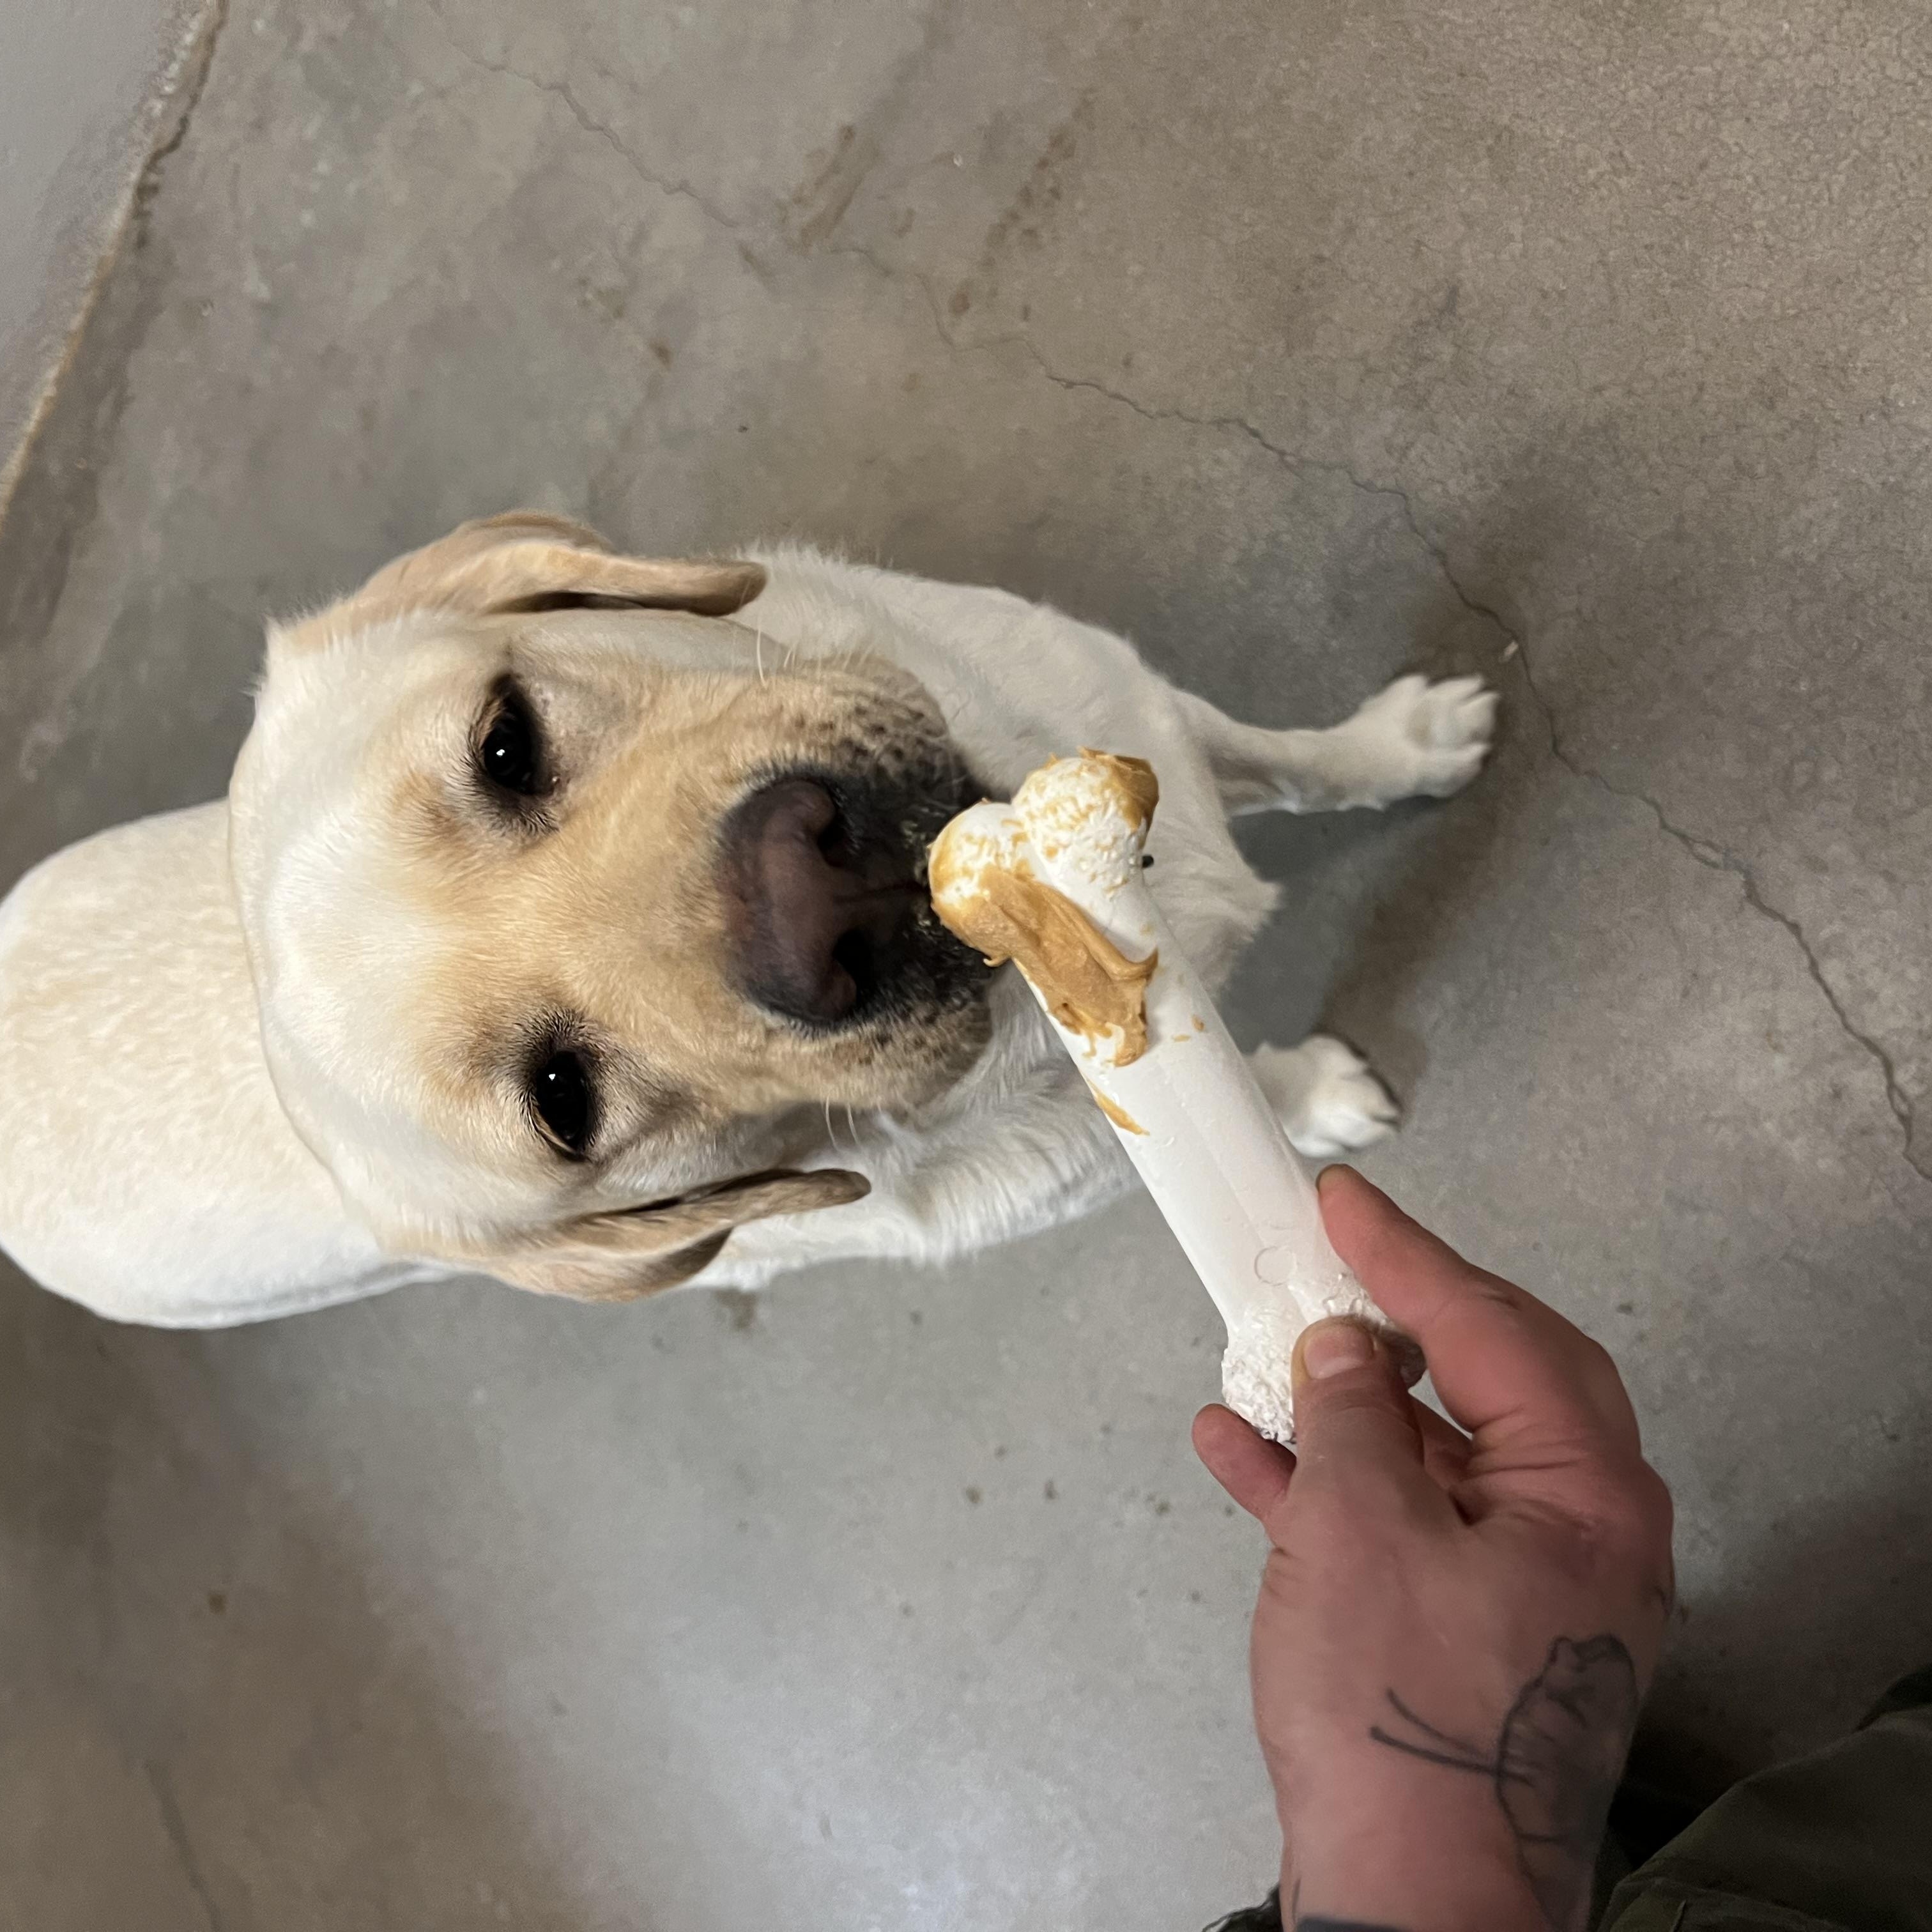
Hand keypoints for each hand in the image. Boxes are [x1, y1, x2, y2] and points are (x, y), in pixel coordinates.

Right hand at [1194, 1167, 1673, 1931]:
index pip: (1496, 1332)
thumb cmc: (1400, 1717)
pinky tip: (1242, 1453)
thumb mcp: (1357, 1531)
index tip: (1344, 1201)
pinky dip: (1329, 1486)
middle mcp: (1579, 1532)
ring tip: (1258, 1359)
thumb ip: (1352, 1416)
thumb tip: (1344, 1349)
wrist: (1409, 1905)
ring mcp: (1527, 1587)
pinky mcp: (1469, 1632)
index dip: (1407, 1256)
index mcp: (1587, 1495)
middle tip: (1328, 1262)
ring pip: (1435, 1454)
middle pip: (1490, 1381)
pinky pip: (1402, 1526)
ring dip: (1344, 1408)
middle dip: (1395, 1322)